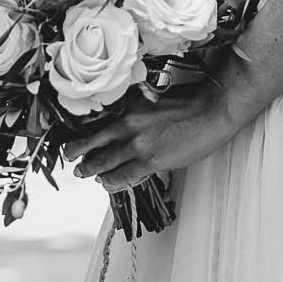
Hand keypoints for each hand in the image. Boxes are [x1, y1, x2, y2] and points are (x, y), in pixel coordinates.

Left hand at [63, 83, 241, 191]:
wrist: (211, 111)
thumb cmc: (190, 103)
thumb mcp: (155, 98)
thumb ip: (138, 109)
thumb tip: (128, 122)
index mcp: (130, 106)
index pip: (100, 121)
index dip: (87, 131)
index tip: (78, 136)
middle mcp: (128, 124)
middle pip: (94, 141)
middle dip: (79, 151)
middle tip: (70, 157)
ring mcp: (138, 144)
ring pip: (104, 161)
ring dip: (91, 168)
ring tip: (83, 172)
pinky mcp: (150, 160)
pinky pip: (123, 176)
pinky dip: (111, 181)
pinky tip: (105, 183)